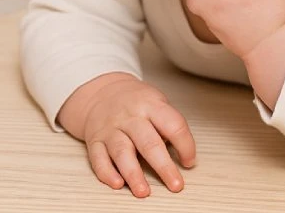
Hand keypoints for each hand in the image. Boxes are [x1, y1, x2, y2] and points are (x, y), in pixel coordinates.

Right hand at [57, 73, 195, 197]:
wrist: (101, 92)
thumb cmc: (135, 101)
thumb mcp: (156, 102)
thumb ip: (167, 125)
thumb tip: (180, 155)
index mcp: (150, 105)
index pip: (173, 125)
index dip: (185, 145)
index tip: (189, 162)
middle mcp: (129, 117)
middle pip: (148, 143)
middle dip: (164, 167)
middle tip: (175, 185)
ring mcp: (111, 129)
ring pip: (122, 152)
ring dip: (133, 174)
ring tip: (143, 191)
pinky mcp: (95, 141)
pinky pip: (98, 158)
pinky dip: (107, 173)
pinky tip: (117, 183)